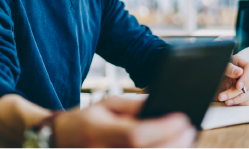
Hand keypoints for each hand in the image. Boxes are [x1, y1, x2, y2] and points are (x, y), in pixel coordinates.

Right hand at [54, 96, 195, 148]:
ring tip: (184, 140)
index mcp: (97, 131)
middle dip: (175, 143)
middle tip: (190, 130)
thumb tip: (163, 107)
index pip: (135, 135)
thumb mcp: (105, 105)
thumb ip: (133, 106)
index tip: (183, 119)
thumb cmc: (85, 122)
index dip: (163, 129)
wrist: (58, 144)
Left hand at [215, 55, 248, 105]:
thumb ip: (229, 68)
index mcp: (239, 64)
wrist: (204, 81)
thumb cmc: (212, 70)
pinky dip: (241, 103)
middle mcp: (243, 74)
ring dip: (238, 100)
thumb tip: (239, 72)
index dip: (246, 78)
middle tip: (224, 96)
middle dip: (235, 92)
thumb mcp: (219, 68)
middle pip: (248, 84)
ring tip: (226, 101)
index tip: (238, 86)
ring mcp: (243, 85)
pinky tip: (231, 102)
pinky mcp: (241, 94)